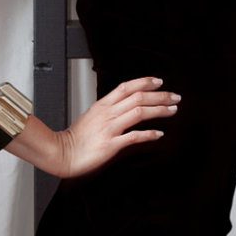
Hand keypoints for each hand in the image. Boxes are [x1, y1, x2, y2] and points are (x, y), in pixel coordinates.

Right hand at [52, 76, 178, 177]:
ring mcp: (109, 128)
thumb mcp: (92, 115)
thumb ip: (109, 109)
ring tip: (172, 110)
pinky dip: (149, 134)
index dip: (145, 82)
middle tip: (175, 97)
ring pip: (139, 112)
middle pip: (138, 97)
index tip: (160, 82)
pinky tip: (159, 134)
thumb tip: (126, 105)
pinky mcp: (110, 145)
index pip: (127, 87)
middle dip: (160, 96)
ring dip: (159, 110)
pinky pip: (134, 137)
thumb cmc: (76, 138)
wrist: (60, 154)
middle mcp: (108, 113)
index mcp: (103, 105)